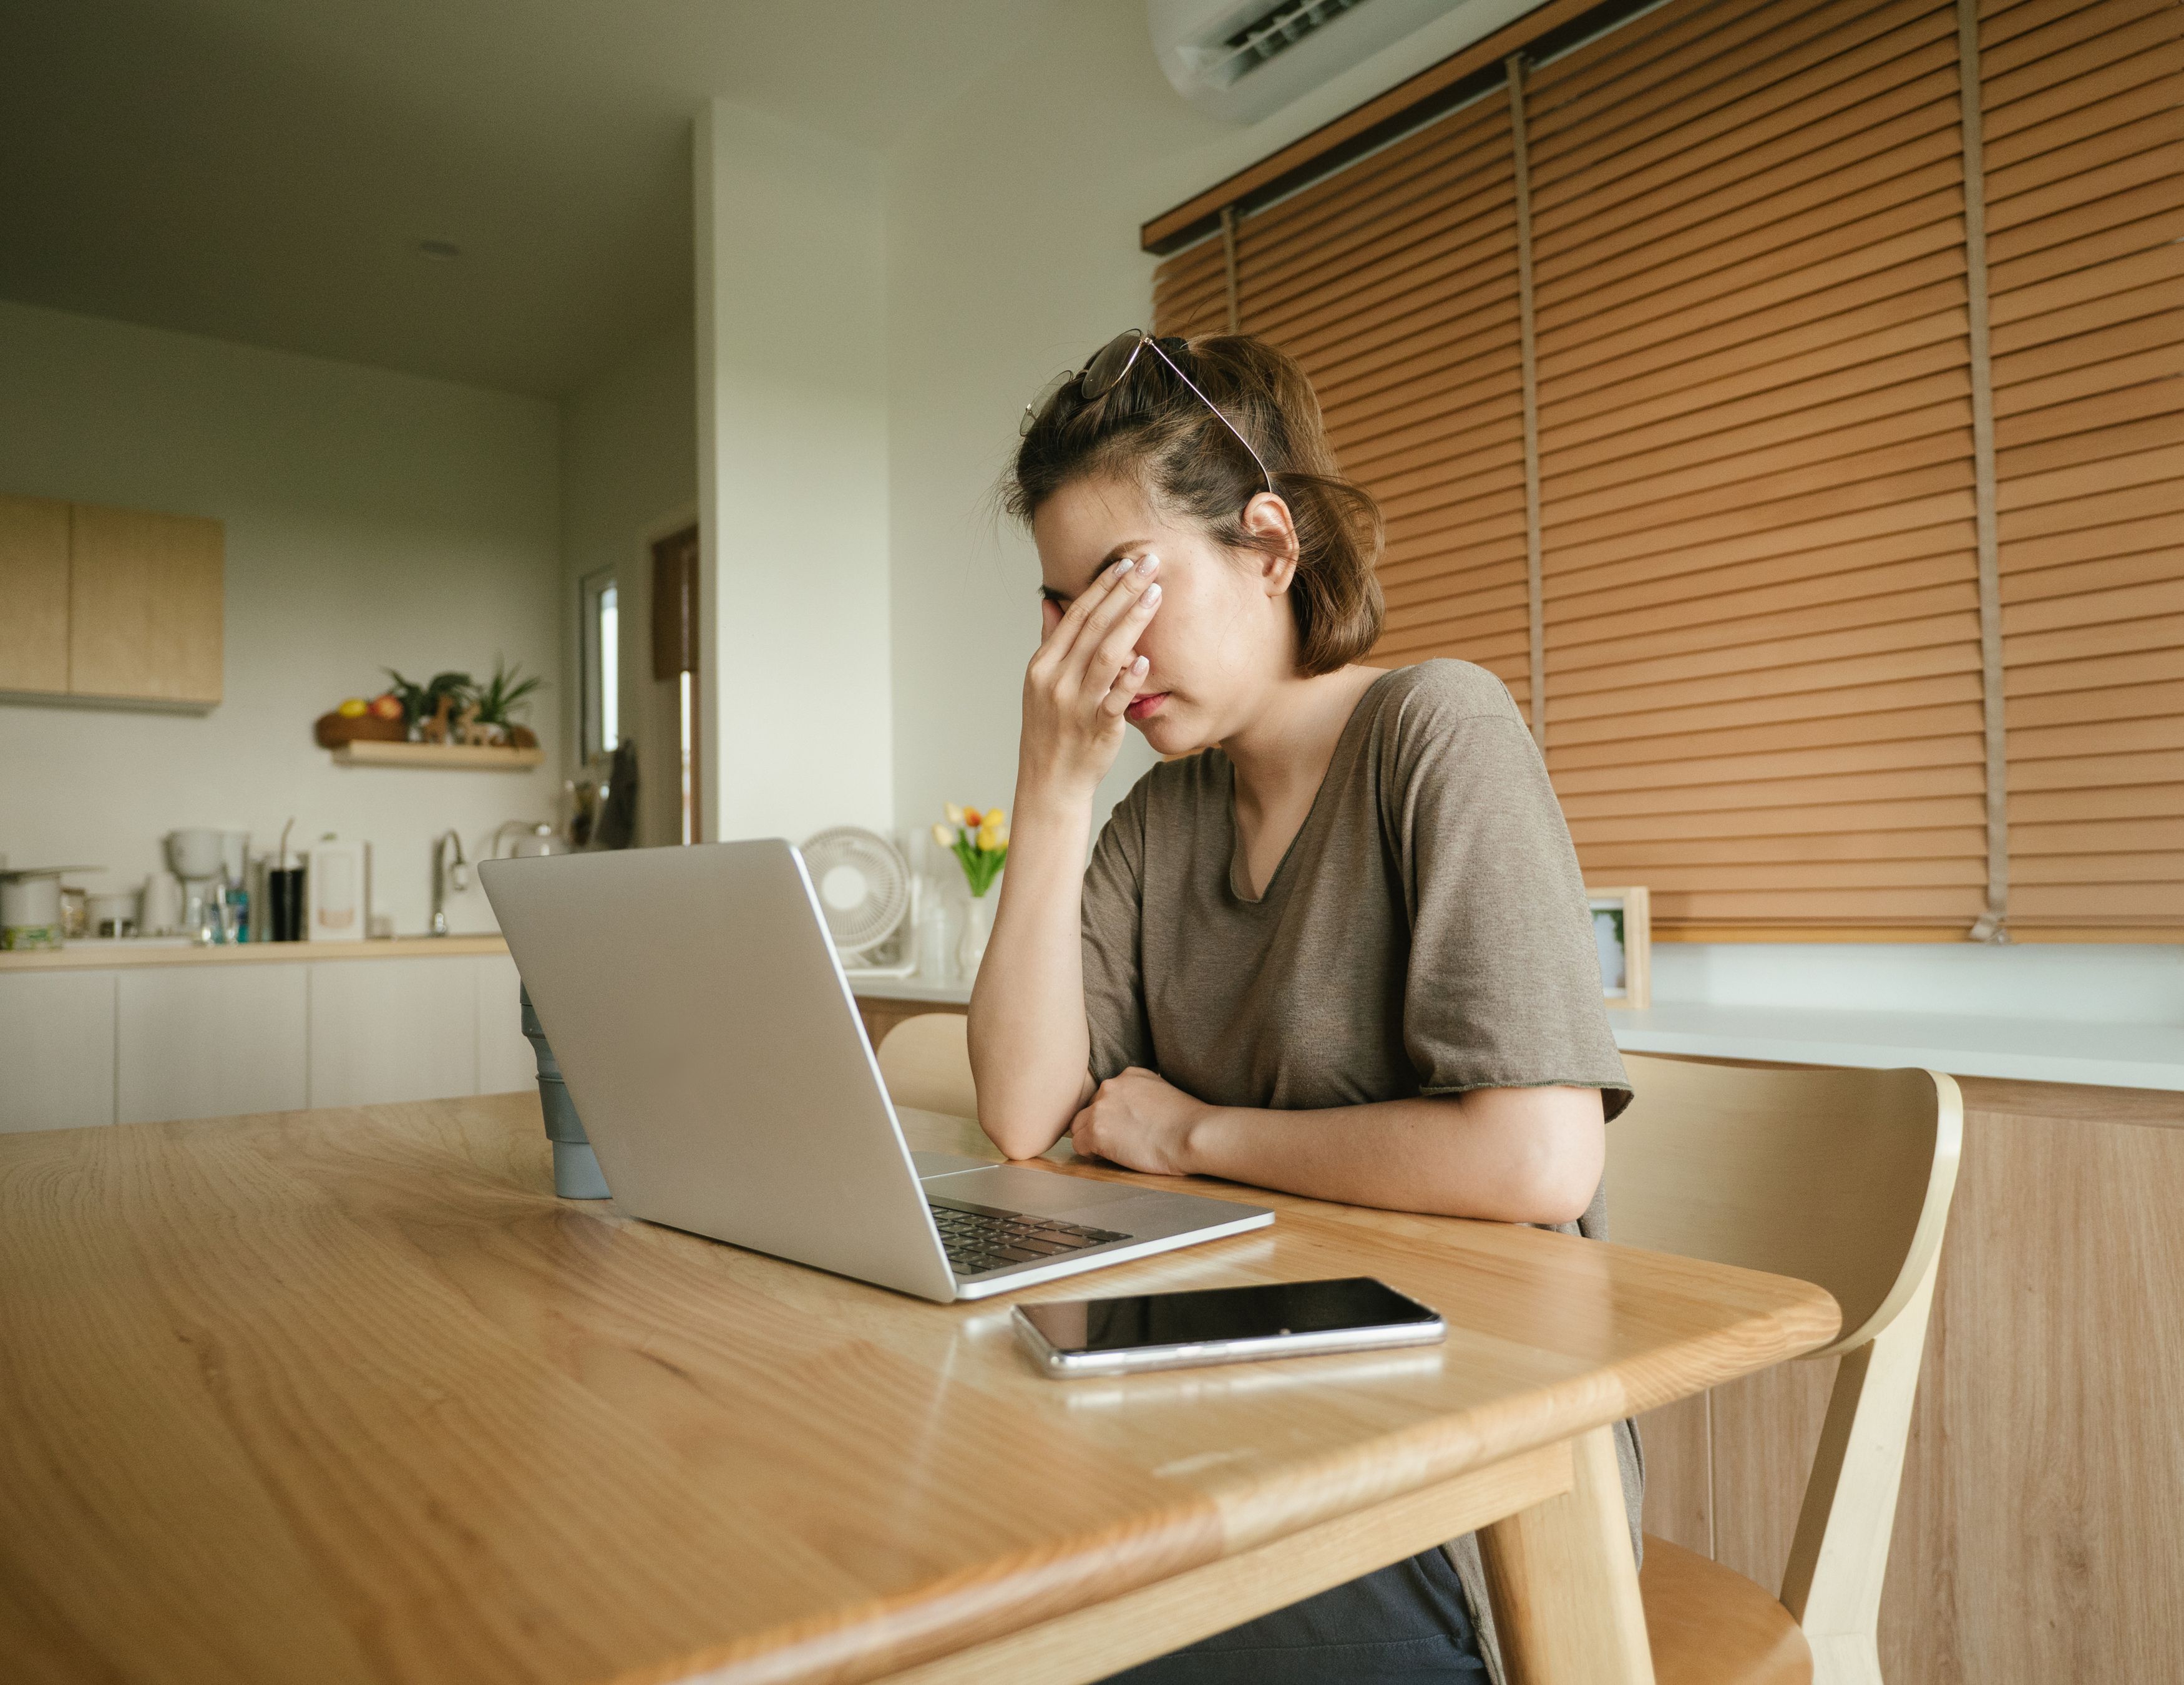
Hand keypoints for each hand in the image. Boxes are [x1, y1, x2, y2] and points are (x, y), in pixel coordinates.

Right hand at [1019, 555, 1162, 802]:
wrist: (1050, 781)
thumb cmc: (1051, 729)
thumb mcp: (1040, 684)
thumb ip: (1050, 641)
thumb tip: (1051, 602)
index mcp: (1043, 664)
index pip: (1075, 615)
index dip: (1102, 586)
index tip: (1125, 561)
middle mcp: (1057, 680)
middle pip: (1093, 625)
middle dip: (1123, 590)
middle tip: (1149, 563)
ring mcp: (1076, 704)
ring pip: (1107, 654)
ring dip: (1133, 621)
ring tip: (1156, 594)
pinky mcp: (1096, 727)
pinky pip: (1115, 699)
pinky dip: (1130, 678)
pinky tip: (1148, 658)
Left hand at [1069, 1067, 1209, 1176]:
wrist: (1191, 1135)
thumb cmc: (1187, 1121)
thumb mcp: (1163, 1091)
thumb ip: (1142, 1094)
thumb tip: (1134, 1111)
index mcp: (1129, 1075)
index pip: (1107, 1094)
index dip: (1112, 1112)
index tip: (1124, 1125)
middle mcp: (1111, 1087)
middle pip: (1090, 1108)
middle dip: (1099, 1123)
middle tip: (1118, 1140)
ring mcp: (1101, 1109)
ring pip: (1079, 1125)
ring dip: (1091, 1138)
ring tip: (1111, 1150)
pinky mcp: (1097, 1132)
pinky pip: (1079, 1145)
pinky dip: (1090, 1153)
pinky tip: (1107, 1157)